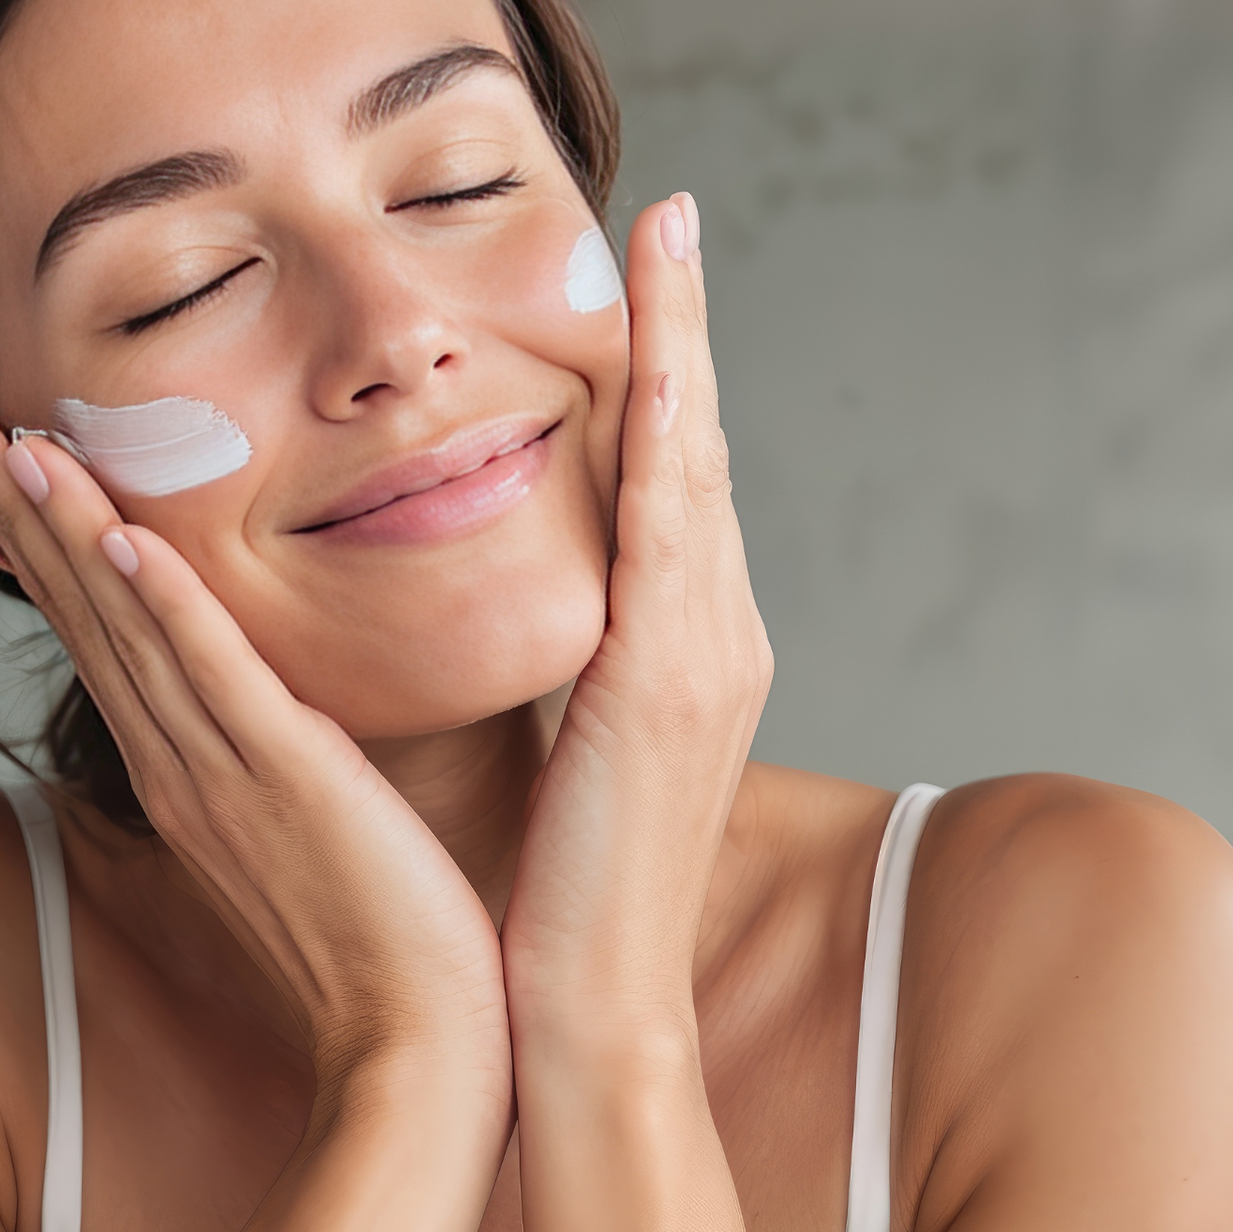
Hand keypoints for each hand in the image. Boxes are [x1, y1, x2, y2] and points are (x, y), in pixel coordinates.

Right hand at [0, 412, 511, 1105]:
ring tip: (10, 441)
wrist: (415, 1050)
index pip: (95, 633)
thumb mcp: (308, 832)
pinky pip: (218, 681)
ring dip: (69, 532)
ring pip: (127, 631)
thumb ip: (281, 760)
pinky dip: (170, 609)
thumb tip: (287, 713)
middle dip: (15, 514)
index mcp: (183, 775)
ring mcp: (226, 776)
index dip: (40, 541)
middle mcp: (182, 769)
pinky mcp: (291, 783)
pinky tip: (127, 539)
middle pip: (82, 616)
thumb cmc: (382, 948)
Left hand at [501, 193, 772, 1055]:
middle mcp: (715, 642)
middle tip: (671, 214)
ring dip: (682, 345)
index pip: (676, 486)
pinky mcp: (667, 689)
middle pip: (702, 451)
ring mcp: (706, 661)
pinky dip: (663, 437)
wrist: (591, 1016)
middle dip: (690, 328)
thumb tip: (517, 620)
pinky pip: (667, 532)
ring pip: (696, 466)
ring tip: (667, 237)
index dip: (670, 379)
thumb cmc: (555, 905)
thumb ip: (557, 679)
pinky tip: (652, 360)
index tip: (649, 278)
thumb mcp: (561, 760)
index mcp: (685, 658)